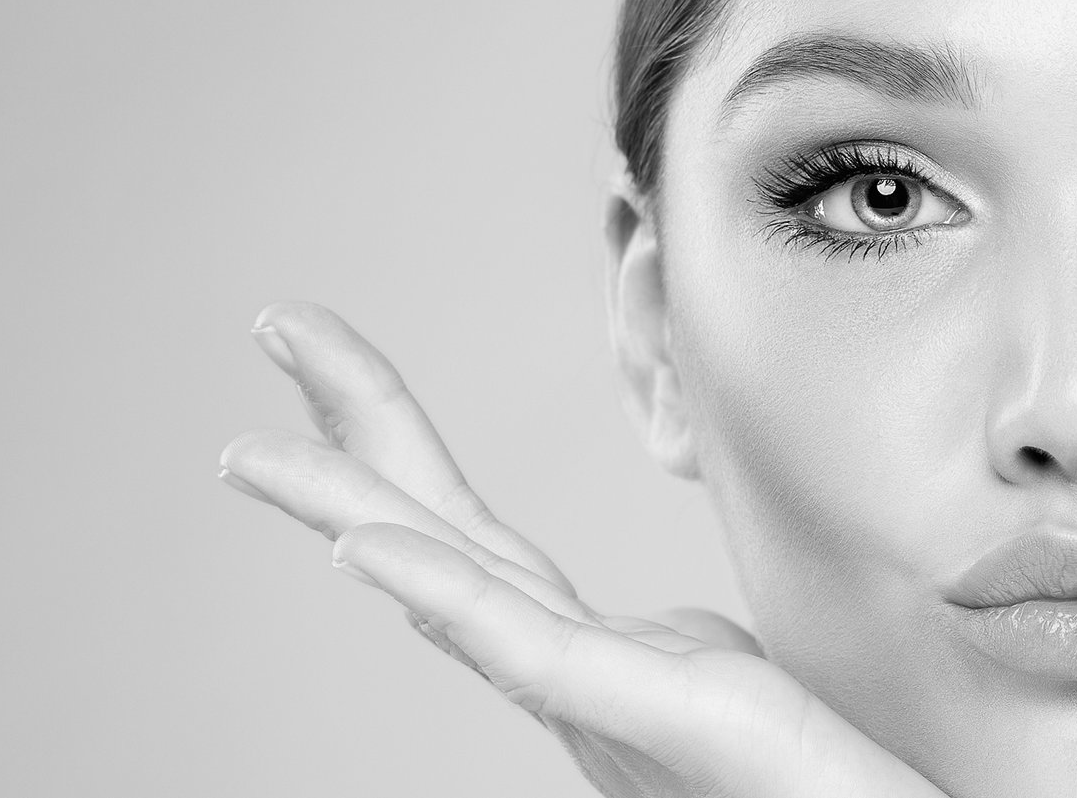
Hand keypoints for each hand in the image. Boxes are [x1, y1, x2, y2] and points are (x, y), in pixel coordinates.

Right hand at [218, 302, 944, 797]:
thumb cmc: (825, 788)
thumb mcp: (749, 690)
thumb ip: (698, 659)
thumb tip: (693, 640)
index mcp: (606, 666)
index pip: (480, 545)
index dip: (400, 462)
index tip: (331, 382)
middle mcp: (583, 686)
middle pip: (445, 537)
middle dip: (353, 435)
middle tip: (276, 325)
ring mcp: (608, 706)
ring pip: (455, 584)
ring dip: (346, 507)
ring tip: (251, 452)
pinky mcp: (653, 717)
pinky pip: (528, 649)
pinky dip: (436, 590)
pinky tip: (359, 543)